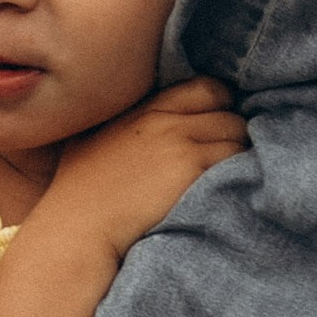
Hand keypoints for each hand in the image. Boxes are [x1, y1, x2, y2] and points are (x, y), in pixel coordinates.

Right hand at [36, 75, 248, 267]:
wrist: (78, 228)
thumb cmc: (79, 194)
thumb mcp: (91, 142)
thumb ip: (119, 125)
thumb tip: (133, 128)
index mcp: (144, 109)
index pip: (205, 88)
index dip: (219, 107)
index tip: (218, 127)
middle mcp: (164, 119)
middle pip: (227, 110)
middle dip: (232, 132)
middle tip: (227, 156)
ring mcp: (179, 141)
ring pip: (237, 134)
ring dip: (238, 154)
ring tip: (229, 175)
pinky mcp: (191, 168)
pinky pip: (235, 159)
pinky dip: (239, 171)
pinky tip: (231, 187)